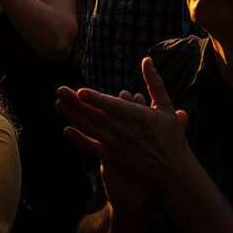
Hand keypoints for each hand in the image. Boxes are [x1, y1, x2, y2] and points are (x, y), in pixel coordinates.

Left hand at [56, 57, 189, 196]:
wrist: (173, 172)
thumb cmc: (171, 137)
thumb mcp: (166, 107)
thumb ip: (154, 83)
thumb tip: (146, 60)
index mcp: (138, 117)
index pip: (113, 106)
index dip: (96, 99)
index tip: (80, 91)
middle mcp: (125, 131)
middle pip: (96, 115)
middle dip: (76, 103)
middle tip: (60, 90)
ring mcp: (118, 146)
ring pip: (91, 129)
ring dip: (73, 116)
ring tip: (58, 104)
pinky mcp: (114, 158)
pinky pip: (92, 147)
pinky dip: (79, 139)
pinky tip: (67, 130)